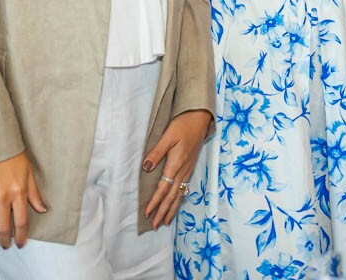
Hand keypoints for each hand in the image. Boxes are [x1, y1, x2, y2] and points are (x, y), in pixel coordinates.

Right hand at [0, 151, 46, 248]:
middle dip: (6, 240)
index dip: (22, 236)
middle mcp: (2, 197)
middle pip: (3, 227)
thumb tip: (42, 209)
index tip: (21, 243)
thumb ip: (35, 194)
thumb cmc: (13, 157)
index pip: (21, 221)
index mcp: (18, 192)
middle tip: (7, 245)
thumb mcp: (29, 173)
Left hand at [142, 109, 211, 228]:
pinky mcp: (190, 168)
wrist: (199, 120)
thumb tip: (146, 167)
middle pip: (171, 196)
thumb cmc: (182, 125)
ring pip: (179, 195)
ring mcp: (188, 170)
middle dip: (163, 212)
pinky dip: (179, 200)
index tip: (147, 213)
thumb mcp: (167, 136)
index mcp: (176, 164)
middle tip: (155, 226)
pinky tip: (176, 205)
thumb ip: (156, 152)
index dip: (155, 202)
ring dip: (172, 209)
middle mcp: (183, 170)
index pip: (163, 188)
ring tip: (165, 222)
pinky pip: (184, 189)